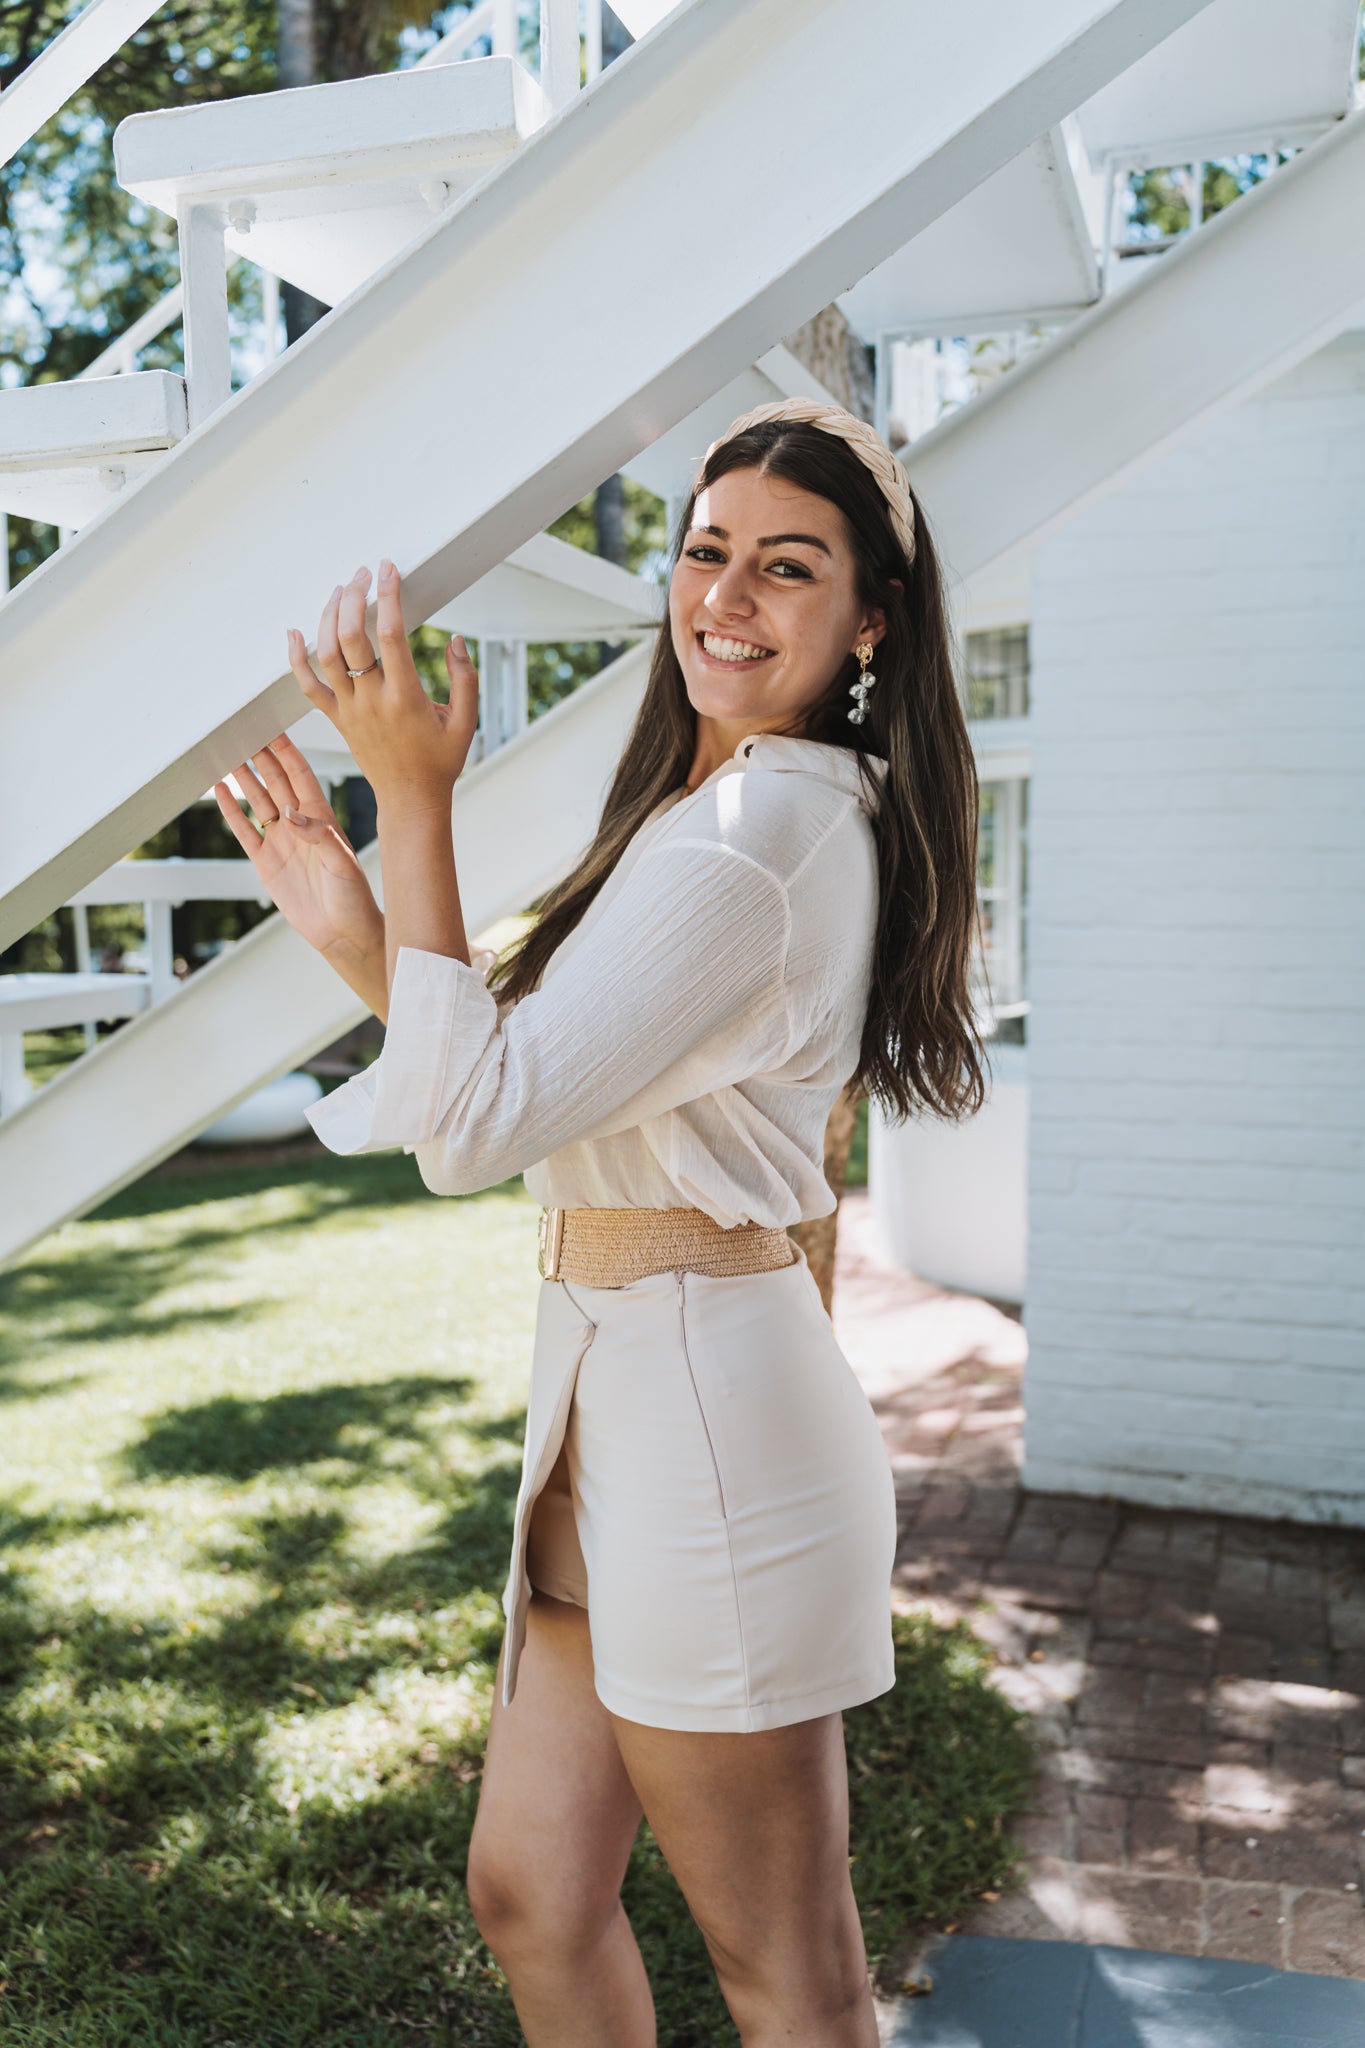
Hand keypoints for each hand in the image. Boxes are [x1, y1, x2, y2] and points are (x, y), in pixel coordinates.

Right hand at [213, 734, 383, 964]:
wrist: (342, 934)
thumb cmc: (353, 898)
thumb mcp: (342, 863)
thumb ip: (319, 836)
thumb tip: (290, 815)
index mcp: (322, 817)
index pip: (300, 775)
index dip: (286, 751)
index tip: (271, 728)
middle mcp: (300, 824)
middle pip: (275, 781)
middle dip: (260, 756)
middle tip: (242, 731)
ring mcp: (281, 841)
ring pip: (258, 800)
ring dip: (244, 777)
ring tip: (227, 752)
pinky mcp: (266, 862)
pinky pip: (244, 830)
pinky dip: (231, 810)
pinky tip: (220, 789)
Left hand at [287, 561, 479, 810]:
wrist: (410, 799)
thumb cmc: (441, 761)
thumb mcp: (466, 722)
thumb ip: (465, 679)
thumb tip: (455, 640)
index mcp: (405, 697)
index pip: (390, 634)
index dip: (388, 596)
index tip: (389, 570)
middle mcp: (371, 700)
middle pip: (351, 636)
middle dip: (354, 597)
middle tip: (364, 574)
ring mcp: (349, 710)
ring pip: (326, 653)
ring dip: (329, 615)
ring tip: (340, 591)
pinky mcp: (336, 718)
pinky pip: (307, 685)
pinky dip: (296, 657)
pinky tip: (294, 632)